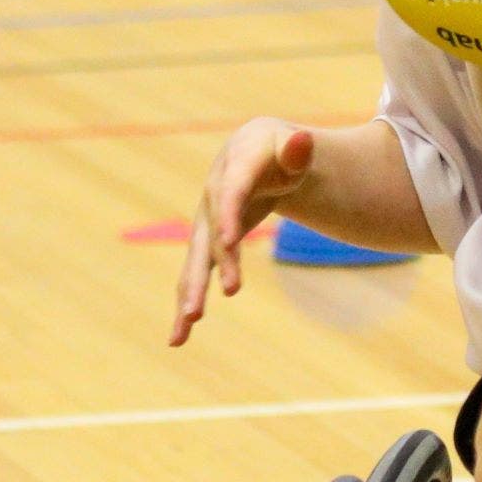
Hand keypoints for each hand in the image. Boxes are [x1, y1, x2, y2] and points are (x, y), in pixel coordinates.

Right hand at [168, 118, 314, 345]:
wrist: (260, 155)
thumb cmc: (281, 151)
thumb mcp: (294, 146)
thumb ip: (298, 149)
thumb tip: (304, 142)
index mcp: (234, 166)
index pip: (230, 192)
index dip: (228, 215)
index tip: (228, 242)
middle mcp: (214, 195)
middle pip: (209, 231)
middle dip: (215, 261)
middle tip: (229, 290)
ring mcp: (208, 221)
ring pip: (197, 259)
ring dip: (193, 290)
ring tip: (190, 324)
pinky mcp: (209, 244)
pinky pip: (196, 275)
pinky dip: (187, 304)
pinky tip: (178, 339)